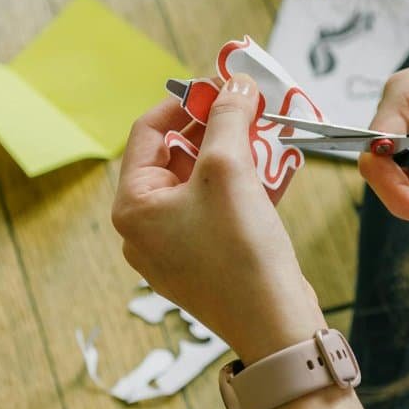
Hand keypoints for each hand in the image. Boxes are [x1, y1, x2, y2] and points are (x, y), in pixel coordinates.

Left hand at [112, 74, 325, 362]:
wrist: (275, 326)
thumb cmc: (241, 252)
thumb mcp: (230, 169)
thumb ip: (228, 117)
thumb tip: (234, 82)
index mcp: (133, 206)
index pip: (149, 131)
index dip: (187, 101)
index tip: (224, 84)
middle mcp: (144, 229)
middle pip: (176, 155)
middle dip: (216, 127)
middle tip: (250, 106)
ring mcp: (173, 248)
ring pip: (201, 182)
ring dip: (234, 154)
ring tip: (266, 135)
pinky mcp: (204, 261)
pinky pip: (217, 209)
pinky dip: (241, 186)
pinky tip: (272, 171)